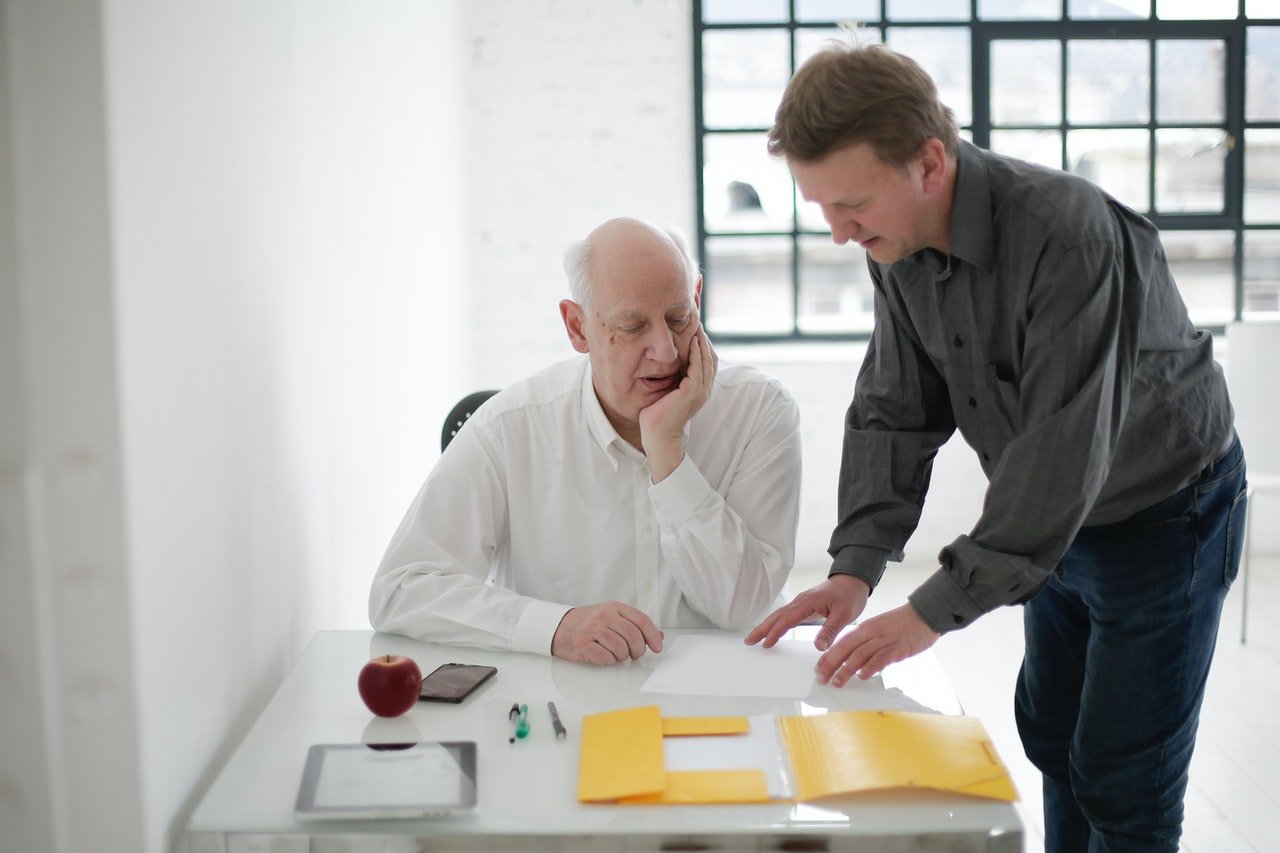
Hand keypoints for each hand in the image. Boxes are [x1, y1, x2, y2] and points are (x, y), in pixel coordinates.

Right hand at [551, 601, 663, 664]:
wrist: (561, 627)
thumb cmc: (591, 624)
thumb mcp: (614, 618)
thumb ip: (636, 626)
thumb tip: (659, 636)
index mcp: (615, 607)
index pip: (641, 620)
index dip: (652, 636)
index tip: (657, 647)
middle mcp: (604, 615)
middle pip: (633, 636)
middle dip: (638, 650)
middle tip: (635, 654)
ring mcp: (592, 628)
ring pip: (621, 649)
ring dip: (622, 656)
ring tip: (615, 653)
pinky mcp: (583, 643)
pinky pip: (606, 658)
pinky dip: (609, 661)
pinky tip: (604, 655)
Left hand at [639, 326, 717, 481]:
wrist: (656, 436)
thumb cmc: (657, 416)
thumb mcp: (666, 392)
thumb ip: (671, 379)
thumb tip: (664, 364)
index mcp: (699, 390)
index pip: (707, 363)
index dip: (703, 346)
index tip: (695, 329)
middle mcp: (703, 390)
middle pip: (711, 358)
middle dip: (705, 339)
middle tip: (697, 322)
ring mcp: (699, 392)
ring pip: (707, 361)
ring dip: (703, 342)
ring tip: (697, 326)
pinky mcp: (692, 392)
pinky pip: (698, 367)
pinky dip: (697, 353)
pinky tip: (693, 341)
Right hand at [745, 574, 870, 651]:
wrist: (853, 580)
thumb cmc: (850, 595)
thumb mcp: (845, 615)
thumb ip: (830, 631)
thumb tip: (818, 647)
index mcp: (808, 602)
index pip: (787, 620)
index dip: (776, 632)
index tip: (766, 644)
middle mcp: (800, 601)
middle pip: (777, 616)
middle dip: (762, 629)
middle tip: (748, 641)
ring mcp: (801, 602)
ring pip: (779, 615)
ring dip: (766, 626)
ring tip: (754, 637)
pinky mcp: (804, 604)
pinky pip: (786, 614)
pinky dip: (775, 622)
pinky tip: (772, 628)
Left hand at [814, 603, 939, 685]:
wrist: (924, 614)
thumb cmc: (902, 625)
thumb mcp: (879, 630)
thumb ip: (867, 644)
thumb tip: (854, 661)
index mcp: (865, 629)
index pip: (841, 643)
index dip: (828, 656)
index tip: (818, 669)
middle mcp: (871, 633)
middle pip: (845, 649)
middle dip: (831, 664)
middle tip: (821, 678)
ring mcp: (884, 640)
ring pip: (860, 655)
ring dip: (846, 670)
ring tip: (837, 682)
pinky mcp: (898, 647)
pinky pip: (881, 658)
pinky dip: (870, 667)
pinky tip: (863, 676)